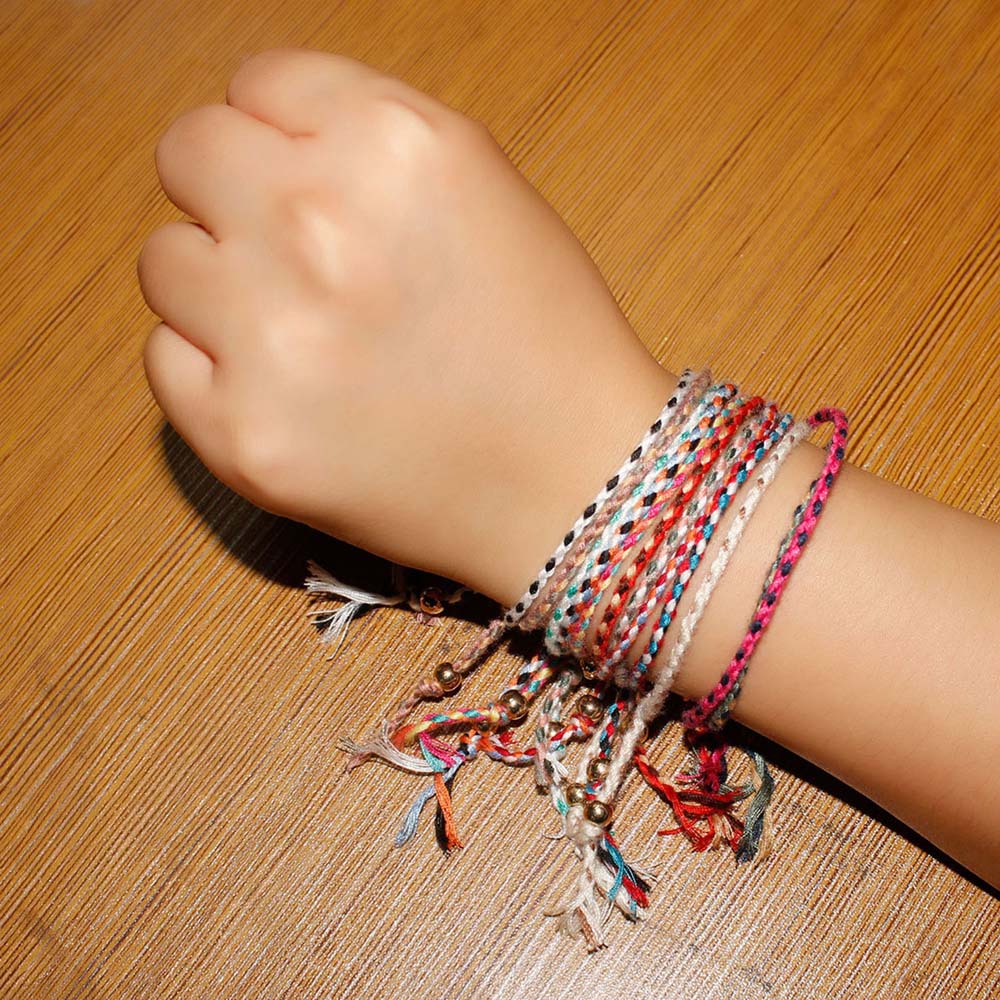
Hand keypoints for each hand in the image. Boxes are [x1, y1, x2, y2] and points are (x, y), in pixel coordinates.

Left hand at [138, 47, 671, 601]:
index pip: (255, 84)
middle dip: (233, 195)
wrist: (576, 481)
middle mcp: (317, 225)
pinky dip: (217, 370)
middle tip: (293, 256)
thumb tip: (259, 137)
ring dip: (221, 286)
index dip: (282, 135)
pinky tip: (293, 393)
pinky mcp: (242, 434)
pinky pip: (168, 359)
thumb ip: (361, 136)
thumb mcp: (480, 187)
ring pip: (166, 262)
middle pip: (190, 155)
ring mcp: (270, 336)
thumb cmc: (544, 338)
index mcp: (391, 146)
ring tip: (305, 334)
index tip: (306, 179)